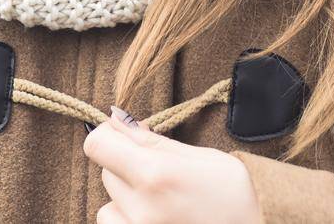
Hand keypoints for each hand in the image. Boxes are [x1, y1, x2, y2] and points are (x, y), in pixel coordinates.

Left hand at [83, 107, 264, 223]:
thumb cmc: (235, 191)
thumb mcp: (196, 155)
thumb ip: (151, 140)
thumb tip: (116, 120)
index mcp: (155, 174)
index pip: (98, 144)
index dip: (109, 134)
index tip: (124, 134)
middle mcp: (141, 208)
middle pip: (105, 171)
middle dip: (126, 164)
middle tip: (159, 169)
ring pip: (108, 203)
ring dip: (126, 196)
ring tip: (159, 198)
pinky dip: (127, 218)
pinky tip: (154, 216)